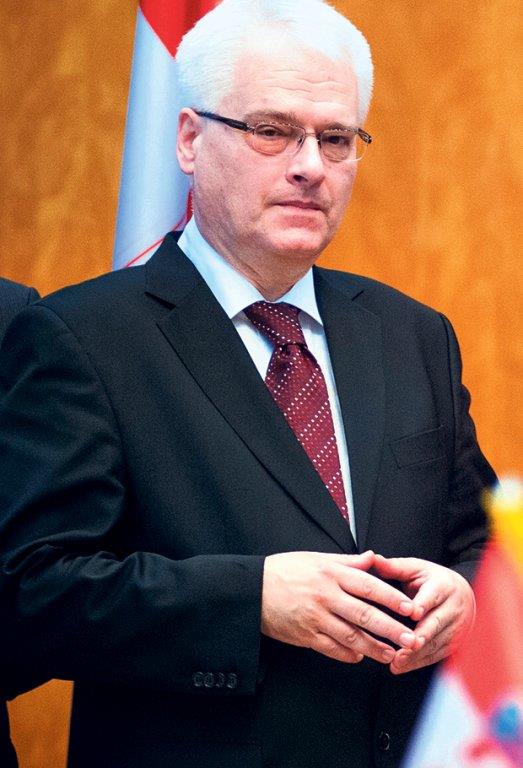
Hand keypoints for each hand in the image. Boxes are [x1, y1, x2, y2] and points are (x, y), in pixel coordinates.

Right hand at [261, 550, 419, 664]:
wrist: (252, 590)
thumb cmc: (284, 571)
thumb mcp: (315, 558)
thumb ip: (347, 561)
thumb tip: (373, 558)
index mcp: (330, 573)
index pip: (368, 586)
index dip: (391, 598)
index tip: (410, 608)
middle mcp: (325, 595)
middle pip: (365, 614)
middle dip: (390, 628)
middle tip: (410, 638)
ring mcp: (316, 617)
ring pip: (352, 636)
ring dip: (374, 647)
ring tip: (392, 654)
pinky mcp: (306, 635)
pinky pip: (333, 648)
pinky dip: (349, 655)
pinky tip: (361, 657)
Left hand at [373, 555, 475, 673]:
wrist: (463, 595)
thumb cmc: (432, 580)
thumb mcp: (416, 569)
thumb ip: (394, 567)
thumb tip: (372, 557)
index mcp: (443, 586)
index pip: (433, 596)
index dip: (423, 605)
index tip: (412, 614)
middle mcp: (454, 608)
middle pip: (437, 623)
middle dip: (421, 636)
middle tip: (405, 646)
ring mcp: (457, 628)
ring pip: (437, 642)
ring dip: (418, 654)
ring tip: (398, 662)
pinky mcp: (455, 643)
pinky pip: (437, 654)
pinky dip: (420, 662)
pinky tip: (403, 666)